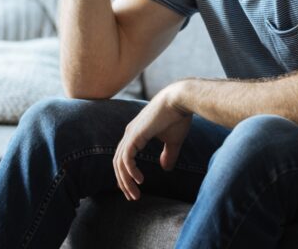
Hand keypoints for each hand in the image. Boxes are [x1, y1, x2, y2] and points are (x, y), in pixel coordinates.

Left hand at [113, 85, 191, 200]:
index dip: (125, 174)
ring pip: (120, 162)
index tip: (133, 189)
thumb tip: (165, 168)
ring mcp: (130, 134)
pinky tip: (139, 181)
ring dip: (126, 181)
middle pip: (118, 162)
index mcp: (135, 134)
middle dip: (123, 182)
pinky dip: (130, 171)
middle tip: (132, 197)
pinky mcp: (135, 135)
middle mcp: (129, 134)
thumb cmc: (178, 117)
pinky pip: (126, 158)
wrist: (180, 100)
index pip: (123, 157)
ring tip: (135, 194)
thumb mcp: (173, 141)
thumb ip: (167, 155)